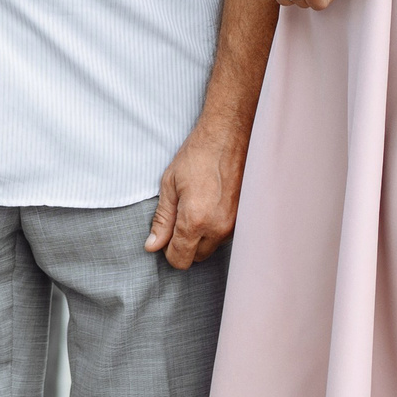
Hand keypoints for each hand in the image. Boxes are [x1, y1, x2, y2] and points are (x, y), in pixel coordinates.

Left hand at [145, 110, 245, 268]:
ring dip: (201, 236)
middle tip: (179, 216)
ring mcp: (234, 224)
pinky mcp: (244, 218)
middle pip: (196, 257)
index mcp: (195, 220)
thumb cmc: (196, 157)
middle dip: (184, 244)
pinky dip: (215, 227)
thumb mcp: (169, 185)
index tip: (165, 235)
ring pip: (212, 247)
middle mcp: (218, 227)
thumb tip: (151, 245)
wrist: (227, 137)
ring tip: (196, 206)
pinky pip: (225, 235)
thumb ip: (162, 220)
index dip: (168, 251)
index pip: (179, 259)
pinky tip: (211, 205)